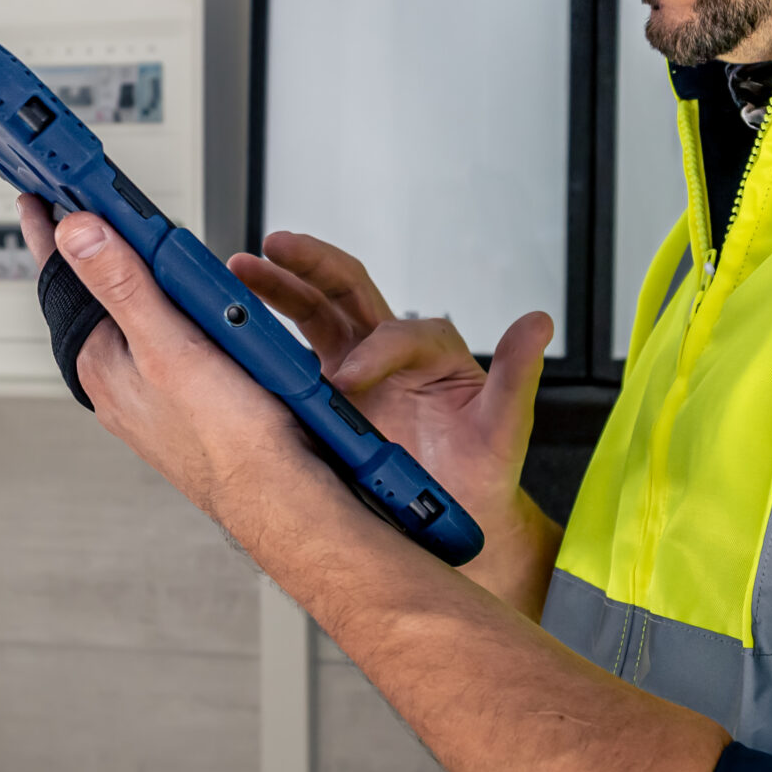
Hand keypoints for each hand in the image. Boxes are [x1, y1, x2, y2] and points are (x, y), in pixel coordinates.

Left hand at [14, 195, 321, 524]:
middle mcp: (117, 376)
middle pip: (100, 296)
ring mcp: (147, 391)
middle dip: (98, 253)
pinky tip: (193, 313)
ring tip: (142, 253)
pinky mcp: (180, 400)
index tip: (38, 195)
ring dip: (140, 284)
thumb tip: (75, 232)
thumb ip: (121, 284)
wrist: (275, 494)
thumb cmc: (227, 439)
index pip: (65, 278)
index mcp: (102, 359)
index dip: (52, 231)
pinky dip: (172, 315)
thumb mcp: (169, 346)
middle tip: (90, 210)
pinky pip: (166, 343)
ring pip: (135, 319)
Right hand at [229, 232, 561, 614]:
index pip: (398, 331)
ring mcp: (353, 368)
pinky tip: (233, 325)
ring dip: (278, 286)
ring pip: (313, 312)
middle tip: (276, 248)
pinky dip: (264, 337)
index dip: (375, 350)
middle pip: (347, 290)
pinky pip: (292, 357)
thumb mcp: (505, 427)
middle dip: (310, 266)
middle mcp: (390, 350)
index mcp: (432, 350)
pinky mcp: (325, 395)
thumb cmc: (481, 473)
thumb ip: (517, 374)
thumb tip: (538, 321)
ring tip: (241, 267)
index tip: (350, 382)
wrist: (453, 523)